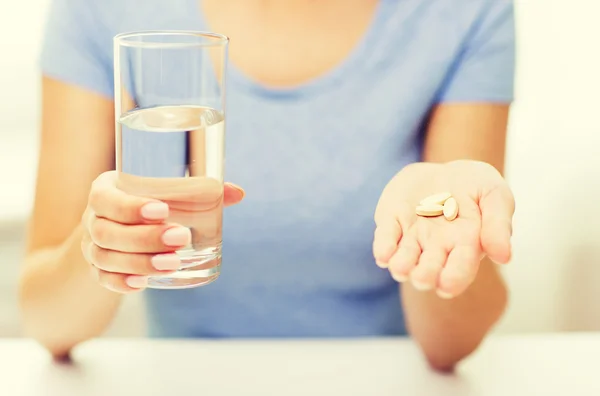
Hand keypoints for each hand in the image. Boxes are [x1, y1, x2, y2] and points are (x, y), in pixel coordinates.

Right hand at [81, 171, 243, 292]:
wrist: (117, 226)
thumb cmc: (148, 202)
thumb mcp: (166, 192)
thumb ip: (200, 191)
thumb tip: (238, 193)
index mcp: (106, 190)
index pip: (106, 198)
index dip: (130, 206)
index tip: (162, 210)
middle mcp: (94, 218)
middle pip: (108, 232)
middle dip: (145, 238)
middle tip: (181, 238)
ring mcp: (92, 246)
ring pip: (106, 257)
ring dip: (139, 262)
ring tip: (172, 263)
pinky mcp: (98, 269)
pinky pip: (103, 279)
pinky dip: (121, 282)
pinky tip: (143, 284)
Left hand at [373, 160, 513, 298]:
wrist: (445, 170)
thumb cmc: (475, 186)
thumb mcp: (494, 194)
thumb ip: (498, 224)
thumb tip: (503, 257)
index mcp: (466, 244)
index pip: (460, 267)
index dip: (454, 278)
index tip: (447, 286)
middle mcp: (437, 247)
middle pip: (430, 268)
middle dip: (425, 275)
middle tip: (422, 279)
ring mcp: (412, 237)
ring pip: (404, 258)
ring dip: (401, 265)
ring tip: (400, 268)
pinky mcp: (391, 223)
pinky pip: (385, 239)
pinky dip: (383, 247)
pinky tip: (383, 254)